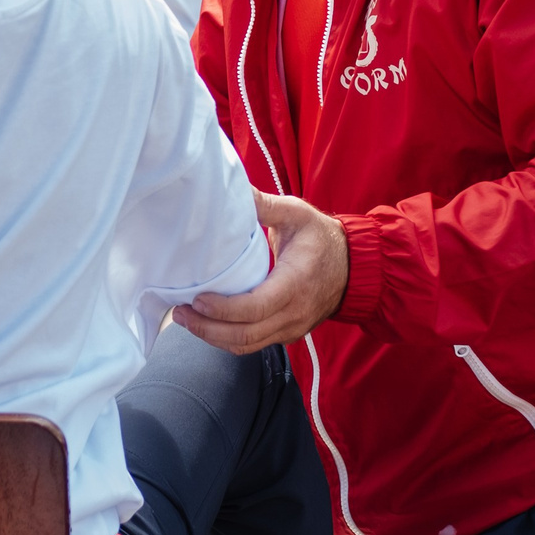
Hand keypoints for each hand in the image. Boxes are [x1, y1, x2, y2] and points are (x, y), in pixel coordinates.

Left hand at [174, 191, 349, 352]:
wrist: (355, 267)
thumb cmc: (322, 238)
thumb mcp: (296, 213)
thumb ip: (264, 204)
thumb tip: (233, 189)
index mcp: (295, 284)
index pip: (255, 308)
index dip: (222, 310)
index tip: (197, 300)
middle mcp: (294, 313)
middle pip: (245, 334)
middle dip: (208, 328)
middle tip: (180, 313)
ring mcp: (291, 328)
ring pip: (247, 345)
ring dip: (213, 337)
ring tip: (185, 320)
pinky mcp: (287, 334)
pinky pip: (254, 344)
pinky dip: (228, 339)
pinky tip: (208, 325)